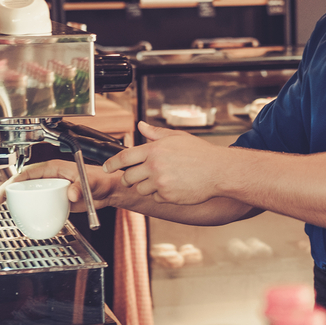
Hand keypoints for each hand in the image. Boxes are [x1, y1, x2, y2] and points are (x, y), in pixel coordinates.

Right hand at [0, 159, 105, 212]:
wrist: (107, 191)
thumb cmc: (100, 179)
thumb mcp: (89, 181)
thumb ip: (80, 187)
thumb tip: (70, 194)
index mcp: (54, 168)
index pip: (29, 172)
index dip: (15, 180)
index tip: (6, 189)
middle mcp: (50, 177)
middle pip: (24, 182)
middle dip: (9, 189)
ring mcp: (52, 188)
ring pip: (29, 192)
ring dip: (16, 199)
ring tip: (4, 207)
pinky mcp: (55, 199)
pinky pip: (39, 202)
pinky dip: (29, 207)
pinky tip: (22, 214)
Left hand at [104, 121, 226, 205]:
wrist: (218, 171)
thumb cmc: (200, 153)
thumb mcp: (177, 137)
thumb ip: (156, 133)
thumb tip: (141, 126)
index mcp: (155, 149)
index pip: (124, 157)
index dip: (112, 163)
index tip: (107, 167)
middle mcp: (155, 166)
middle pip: (128, 177)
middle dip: (129, 178)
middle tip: (137, 176)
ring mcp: (160, 182)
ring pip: (140, 189)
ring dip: (147, 186)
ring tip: (163, 179)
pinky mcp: (167, 196)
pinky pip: (155, 198)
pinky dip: (161, 194)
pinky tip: (173, 186)